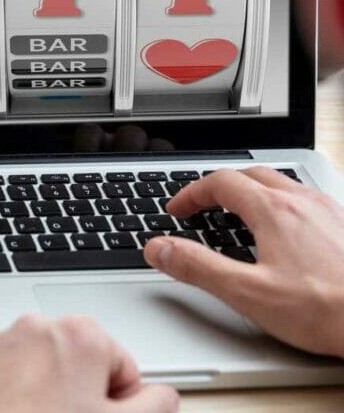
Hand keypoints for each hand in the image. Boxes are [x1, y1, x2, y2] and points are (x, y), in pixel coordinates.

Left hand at [0, 314, 177, 412]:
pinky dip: (11, 397)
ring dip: (46, 394)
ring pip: (39, 370)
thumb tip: (163, 396)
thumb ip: (157, 405)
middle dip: (81, 394)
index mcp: (80, 335)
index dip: (120, 401)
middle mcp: (35, 328)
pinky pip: (3, 378)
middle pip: (77, 363)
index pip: (121, 366)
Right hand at [144, 167, 343, 356]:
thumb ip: (198, 267)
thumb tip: (159, 248)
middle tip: (201, 208)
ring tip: (237, 216)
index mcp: (274, 211)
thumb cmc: (328, 311)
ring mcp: (329, 212)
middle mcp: (303, 202)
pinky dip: (280, 206)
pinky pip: (305, 201)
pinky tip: (282, 234)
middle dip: (218, 188)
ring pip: (281, 185)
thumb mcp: (248, 293)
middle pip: (250, 175)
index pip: (220, 182)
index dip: (191, 194)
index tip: (178, 212)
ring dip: (250, 193)